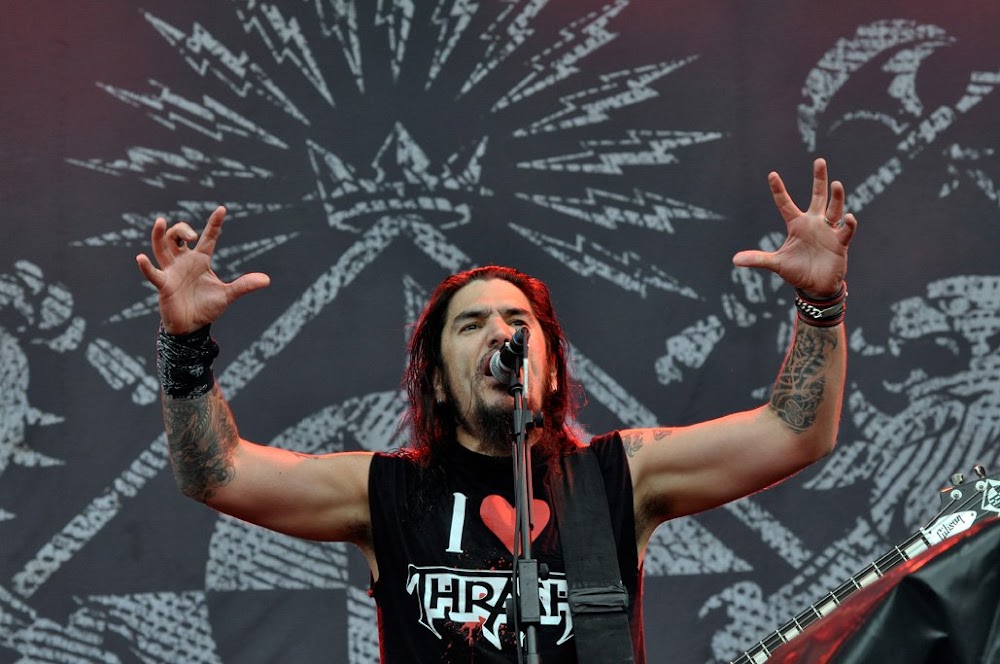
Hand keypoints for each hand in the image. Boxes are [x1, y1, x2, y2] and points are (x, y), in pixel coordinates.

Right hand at [136, 206, 269, 334]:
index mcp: (201, 260)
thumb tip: (267, 280)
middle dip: (183, 230)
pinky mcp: (164, 284)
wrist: (192, 326)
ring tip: (161, 222)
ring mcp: (172, 271)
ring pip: (162, 247)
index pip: (209, 237)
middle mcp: (184, 261)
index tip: (222, 209)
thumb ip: (244, 285)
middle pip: (178, 237)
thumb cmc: (206, 307)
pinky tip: (140, 258)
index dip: (214, 223)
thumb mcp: (228, 294)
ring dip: (160, 235)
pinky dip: (147, 267)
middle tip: (192, 236)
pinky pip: (153, 273)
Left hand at [732, 158, 857, 298]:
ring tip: (837, 184)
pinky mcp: (840, 242)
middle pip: (817, 197)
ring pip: (834, 209)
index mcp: (796, 225)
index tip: (772, 174)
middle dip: (819, 180)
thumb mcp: (776, 264)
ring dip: (836, 197)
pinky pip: (846, 230)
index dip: (779, 190)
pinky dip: (848, 224)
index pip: (785, 204)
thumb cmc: (797, 272)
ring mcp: (828, 231)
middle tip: (819, 161)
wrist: (816, 287)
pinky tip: (848, 217)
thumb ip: (758, 259)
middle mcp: (814, 223)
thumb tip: (735, 260)